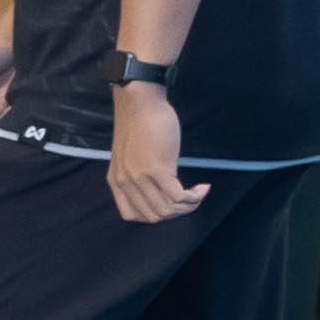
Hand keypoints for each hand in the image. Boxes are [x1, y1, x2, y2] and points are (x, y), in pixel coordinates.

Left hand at [113, 82, 205, 224]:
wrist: (140, 103)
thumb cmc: (140, 125)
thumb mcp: (131, 157)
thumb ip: (138, 176)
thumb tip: (161, 195)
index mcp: (116, 181)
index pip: (133, 216)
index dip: (158, 215)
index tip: (173, 203)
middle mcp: (124, 183)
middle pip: (154, 216)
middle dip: (178, 212)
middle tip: (192, 198)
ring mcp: (138, 177)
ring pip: (167, 210)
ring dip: (189, 206)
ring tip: (198, 192)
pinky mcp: (156, 169)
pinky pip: (179, 197)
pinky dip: (195, 197)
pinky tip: (203, 187)